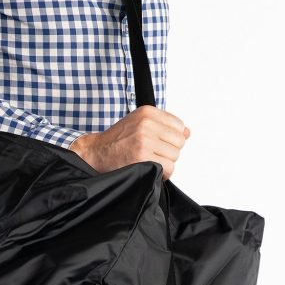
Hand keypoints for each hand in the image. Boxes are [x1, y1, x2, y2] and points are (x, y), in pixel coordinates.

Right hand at [68, 106, 189, 176]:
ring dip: (165, 162)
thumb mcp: (139, 123)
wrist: (97, 152)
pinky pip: (168, 168)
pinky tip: (151, 169)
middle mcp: (147, 124)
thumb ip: (164, 126)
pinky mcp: (142, 157)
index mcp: (147, 112)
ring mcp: (144, 140)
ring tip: (150, 161)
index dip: (171, 137)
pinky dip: (163, 173)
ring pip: (175, 155)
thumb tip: (187, 132)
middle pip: (179, 141)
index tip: (160, 143)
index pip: (179, 125)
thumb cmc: (117, 140)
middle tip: (154, 153)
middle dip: (169, 150)